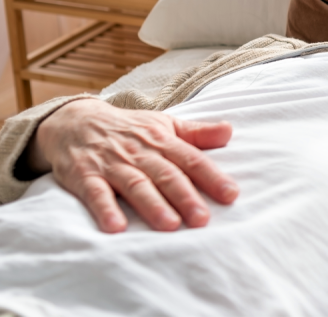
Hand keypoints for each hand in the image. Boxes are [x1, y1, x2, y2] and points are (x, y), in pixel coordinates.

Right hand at [24, 98, 237, 232]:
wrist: (74, 120)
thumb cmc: (129, 128)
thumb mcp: (164, 124)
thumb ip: (197, 133)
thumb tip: (230, 131)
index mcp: (162, 140)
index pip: (191, 159)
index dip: (212, 177)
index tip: (231, 194)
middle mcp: (139, 152)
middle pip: (166, 175)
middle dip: (185, 197)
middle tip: (202, 219)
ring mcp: (112, 164)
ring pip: (136, 185)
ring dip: (153, 205)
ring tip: (170, 225)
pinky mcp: (84, 175)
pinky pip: (95, 193)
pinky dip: (105, 209)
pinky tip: (116, 227)